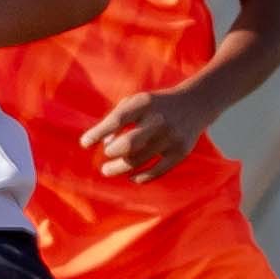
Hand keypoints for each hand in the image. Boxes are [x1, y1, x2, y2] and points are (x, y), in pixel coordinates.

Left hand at [79, 89, 207, 181]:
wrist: (196, 104)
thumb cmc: (156, 105)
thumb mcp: (137, 102)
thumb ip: (117, 118)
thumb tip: (105, 145)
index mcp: (145, 103)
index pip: (117, 119)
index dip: (98, 132)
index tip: (84, 143)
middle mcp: (159, 120)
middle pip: (130, 143)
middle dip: (112, 153)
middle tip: (104, 160)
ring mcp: (171, 137)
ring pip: (140, 160)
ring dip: (120, 168)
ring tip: (108, 170)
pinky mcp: (181, 152)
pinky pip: (157, 171)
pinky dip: (142, 177)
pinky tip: (131, 177)